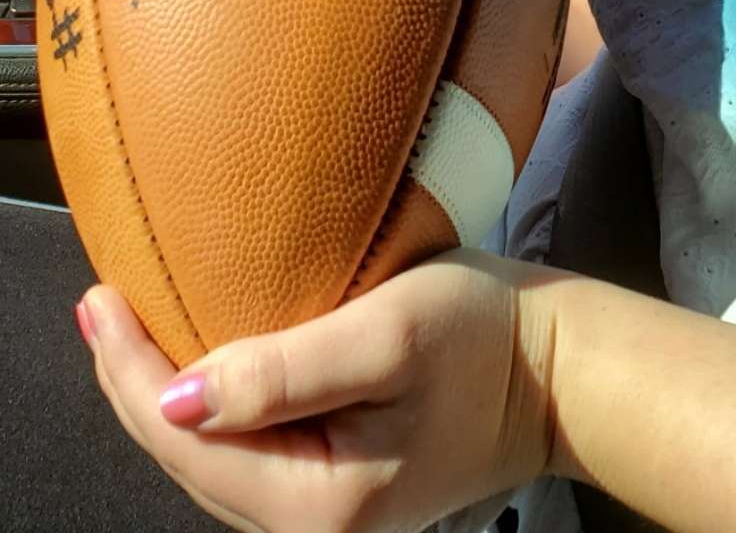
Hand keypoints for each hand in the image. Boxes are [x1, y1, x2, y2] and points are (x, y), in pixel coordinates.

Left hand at [79, 253, 559, 532]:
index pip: (186, 441)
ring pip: (213, 459)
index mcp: (317, 504)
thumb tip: (178, 398)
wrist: (560, 370)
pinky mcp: (339, 483)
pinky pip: (248, 451)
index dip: (131, 372)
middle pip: (189, 459)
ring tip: (129, 326)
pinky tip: (195, 358)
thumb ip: (283, 372)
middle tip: (100, 301)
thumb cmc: (483, 335)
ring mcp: (326, 510)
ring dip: (166, 393)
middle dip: (135, 383)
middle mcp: (312, 526)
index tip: (100, 300)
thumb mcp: (385, 334)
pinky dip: (211, 403)